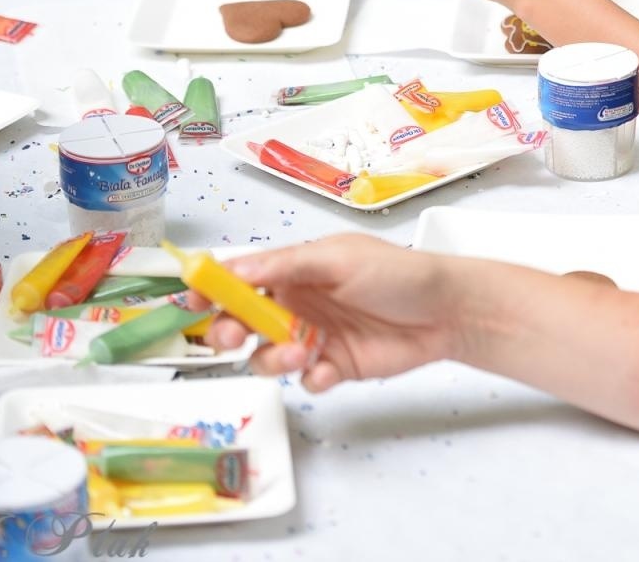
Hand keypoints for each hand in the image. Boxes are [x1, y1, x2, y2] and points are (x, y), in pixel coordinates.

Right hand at [202, 235, 455, 392]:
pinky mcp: (334, 366)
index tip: (190, 302)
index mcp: (296, 269)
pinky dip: (310, 378)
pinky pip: (304, 380)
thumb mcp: (340, 259)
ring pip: (267, 356)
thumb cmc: (400, 274)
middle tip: (234, 336)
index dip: (211, 289)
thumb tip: (236, 268)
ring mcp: (313, 337)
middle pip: (241, 322)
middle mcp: (298, 302)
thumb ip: (287, 265)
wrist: (447, 311)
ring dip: (272, 357)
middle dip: (227, 331)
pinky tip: (329, 369)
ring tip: (300, 351)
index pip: (241, 277)